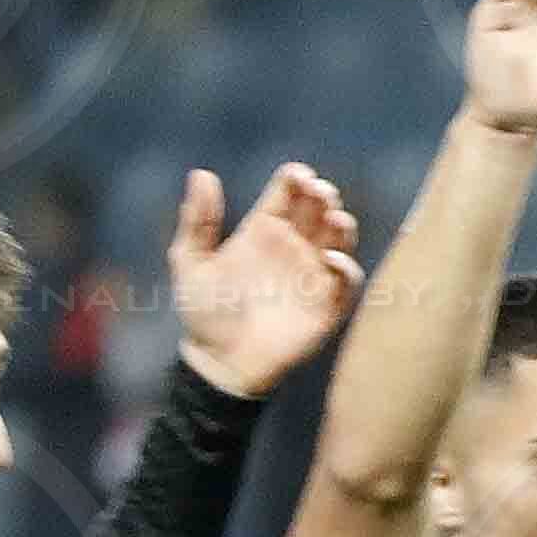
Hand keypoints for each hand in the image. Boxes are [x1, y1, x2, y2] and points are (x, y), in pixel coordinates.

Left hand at [169, 160, 363, 395]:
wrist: (219, 363)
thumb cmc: (204, 313)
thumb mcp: (190, 262)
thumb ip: (197, 221)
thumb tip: (201, 173)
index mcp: (263, 231)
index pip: (287, 194)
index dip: (296, 179)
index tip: (298, 174)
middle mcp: (293, 247)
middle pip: (318, 211)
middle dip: (324, 196)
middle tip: (319, 191)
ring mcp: (311, 275)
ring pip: (339, 240)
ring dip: (342, 226)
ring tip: (334, 217)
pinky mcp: (326, 307)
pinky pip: (346, 283)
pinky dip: (346, 268)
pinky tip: (333, 259)